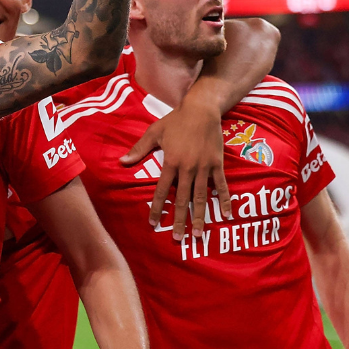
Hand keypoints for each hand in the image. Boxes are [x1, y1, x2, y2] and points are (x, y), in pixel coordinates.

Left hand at [121, 98, 231, 240]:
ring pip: (201, 197)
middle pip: (182, 199)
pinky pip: (221, 186)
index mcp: (171, 163)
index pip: (161, 191)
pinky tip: (226, 215)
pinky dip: (225, 200)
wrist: (201, 110)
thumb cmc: (175, 121)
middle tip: (177, 238)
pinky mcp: (217, 164)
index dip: (157, 208)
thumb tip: (121, 162)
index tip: (153, 223)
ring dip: (200, 216)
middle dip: (179, 220)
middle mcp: (188, 168)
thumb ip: (139, 149)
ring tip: (198, 234)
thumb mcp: (154, 133)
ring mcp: (204, 168)